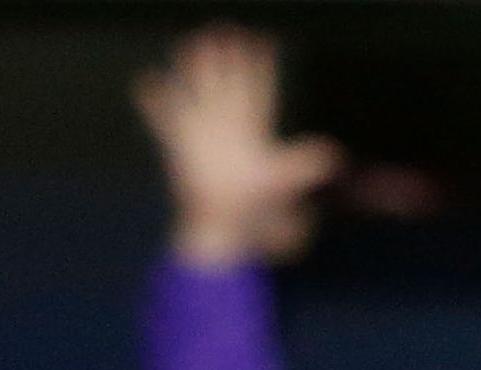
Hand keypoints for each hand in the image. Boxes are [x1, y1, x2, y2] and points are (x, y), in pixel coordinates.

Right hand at [135, 25, 341, 264]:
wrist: (218, 229)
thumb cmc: (249, 209)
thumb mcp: (278, 182)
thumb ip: (302, 165)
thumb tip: (334, 155)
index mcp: (252, 131)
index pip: (258, 91)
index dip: (260, 67)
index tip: (262, 42)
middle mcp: (227, 130)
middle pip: (227, 86)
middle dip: (225, 59)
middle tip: (224, 29)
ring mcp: (202, 137)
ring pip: (198, 95)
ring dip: (194, 72)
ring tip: (189, 45)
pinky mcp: (179, 149)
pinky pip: (165, 119)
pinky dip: (156, 101)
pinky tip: (146, 80)